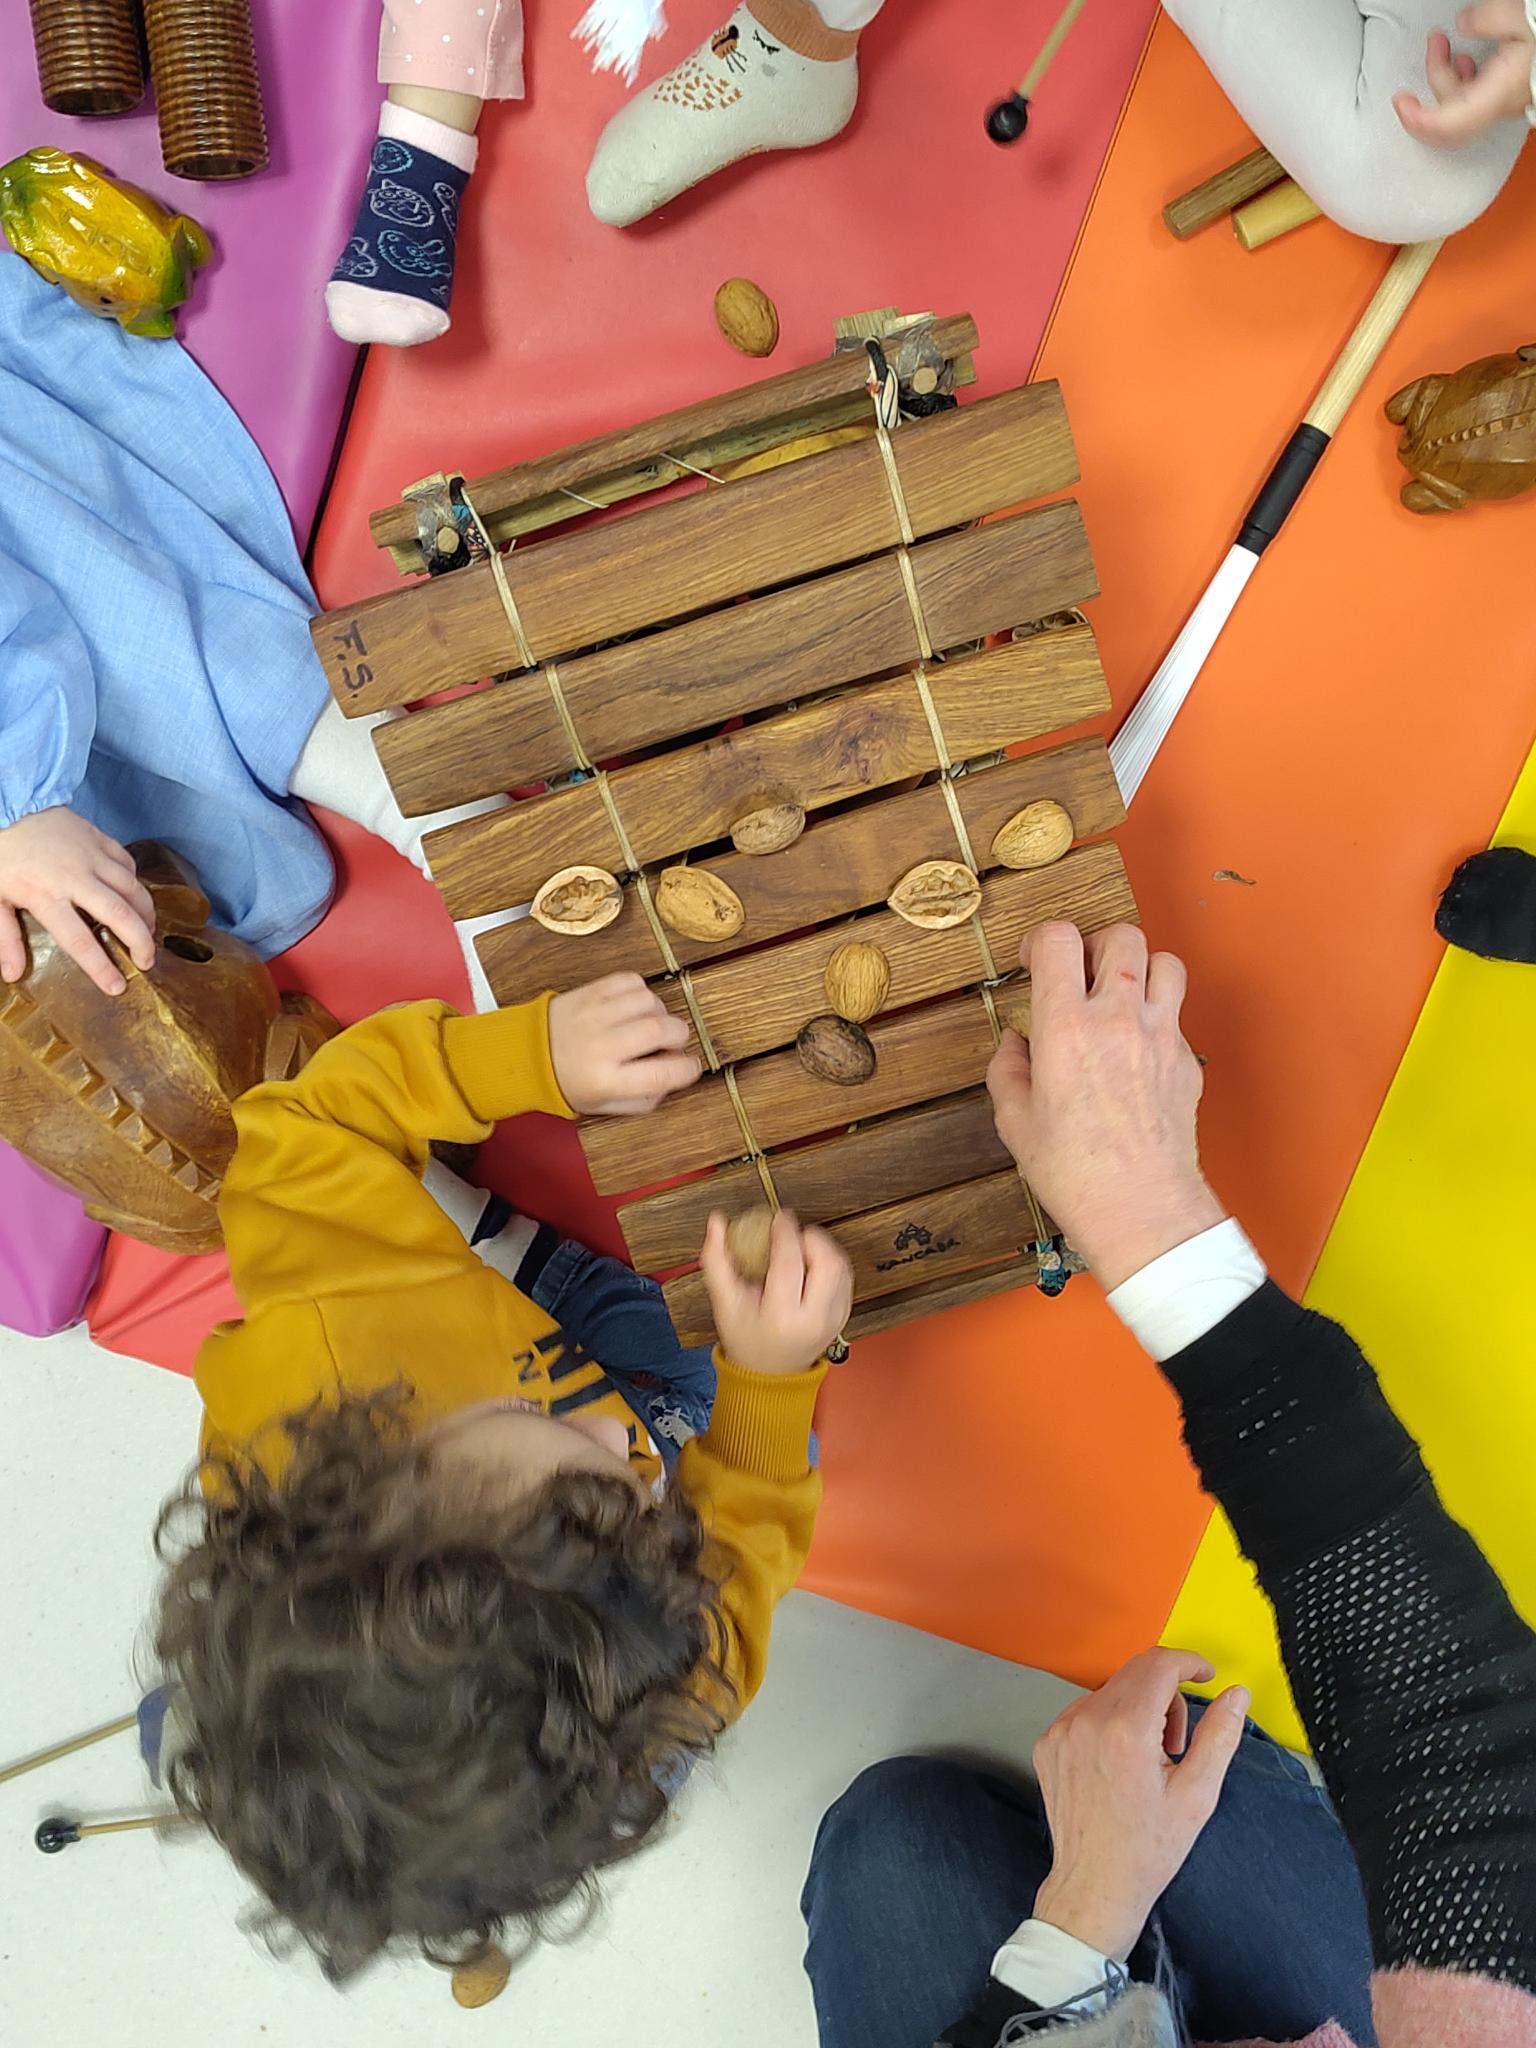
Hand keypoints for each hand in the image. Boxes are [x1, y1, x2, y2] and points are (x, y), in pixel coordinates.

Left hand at [0, 808, 155, 997]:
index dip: (101, 967)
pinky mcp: (99, 839)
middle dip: (140, 941)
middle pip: (118, 914)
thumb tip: (13, 974)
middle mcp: (75, 877)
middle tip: (147, 961)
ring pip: (132, 889)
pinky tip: (135, 896)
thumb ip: (5, 937)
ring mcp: (91, 856)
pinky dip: (136, 882)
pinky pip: (127, 863)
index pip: (79, 939)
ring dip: (146, 914)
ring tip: (149, 932)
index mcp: (46, 895)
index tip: (118, 987)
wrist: (6, 804)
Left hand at [548, 971, 700, 1114]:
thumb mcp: (605, 1106)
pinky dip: (641, 992)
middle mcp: (602, 1045)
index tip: (691, 1066)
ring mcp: (596, 1014)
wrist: (525, 1056)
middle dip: (679, 1036)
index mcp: (607, 1080)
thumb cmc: (569, 1083)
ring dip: (660, 1012)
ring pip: (650, 1002)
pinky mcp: (590, 992)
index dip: (688, 1068)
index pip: (664, 1073)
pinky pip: (631, 981)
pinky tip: (633, 1007)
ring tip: (648, 1023)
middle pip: (662, 1030)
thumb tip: (675, 1079)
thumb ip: (644, 1100)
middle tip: (671, 1043)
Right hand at [700, 1206, 852, 1373]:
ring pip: (842, 1267)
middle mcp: (813, 1320)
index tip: (779, 1217)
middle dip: (812, 1238)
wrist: (769, 1373)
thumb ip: (718, 1260)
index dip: (785, 1232)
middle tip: (794, 1234)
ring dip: (823, 1248)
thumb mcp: (725, 1303)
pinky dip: (831, 1262)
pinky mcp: (843, 1317)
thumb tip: (717, 1222)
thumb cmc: (746, 1339)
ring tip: (801, 1249)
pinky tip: (812, 1264)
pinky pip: (847, 1278)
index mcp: (782, 1317)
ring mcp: (833, 1320)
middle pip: (828, 1263)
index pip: (790, 1263)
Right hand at [986, 923, 1224, 1291]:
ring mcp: (1161, 1036)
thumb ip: (1008, 1069)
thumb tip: (1015, 1043)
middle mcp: (1117, 1019)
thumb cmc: (1075, 1173)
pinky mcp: (1187, 1060)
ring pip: (1164, 962)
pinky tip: (1136, 1049)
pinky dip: (1156, 1018)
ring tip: (1119, 996)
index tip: (1035, 960)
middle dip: (1095, 944)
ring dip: (1139, 969)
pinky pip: (1177, 1015)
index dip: (1042, 940)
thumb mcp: (1015, 1121)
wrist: (1142, 1208)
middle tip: (1080, 973)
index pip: (1059, 940)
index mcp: (1065, 1028)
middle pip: (1121, 936)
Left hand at [1031, 1649, 1250, 1961]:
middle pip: (1136, 1673)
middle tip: (1179, 1744)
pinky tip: (1120, 1766)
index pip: (1160, 1665)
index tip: (1207, 1676)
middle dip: (1168, 1694)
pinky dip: (1110, 1723)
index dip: (1189, 1663)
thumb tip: (1236, 1694)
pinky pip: (1087, 1711)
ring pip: (1112, 1691)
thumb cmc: (1150, 1847)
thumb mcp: (1198, 1794)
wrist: (1095, 1885)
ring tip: (1150, 1761)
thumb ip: (1219, 1735)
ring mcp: (1061, 1730)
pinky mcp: (1047, 1742)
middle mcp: (1087, 1720)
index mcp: (1126, 1729)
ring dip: (1139, 1710)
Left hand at [1394, 5, 1533, 145]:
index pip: (1449, 125)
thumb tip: (1466, 24)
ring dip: (1450, 75)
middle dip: (1435, 78)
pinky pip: (1483, 95)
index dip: (1418, 121)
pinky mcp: (1517, 92)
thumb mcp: (1522, 14)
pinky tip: (1470, 58)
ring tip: (1446, 44)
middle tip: (1435, 41)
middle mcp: (1504, 105)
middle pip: (1453, 111)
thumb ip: (1488, 19)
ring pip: (1466, 102)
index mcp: (1500, 93)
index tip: (1400, 102)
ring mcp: (1511, 101)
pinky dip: (1469, 78)